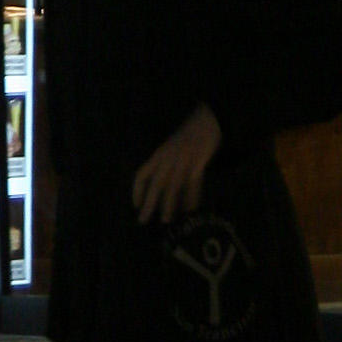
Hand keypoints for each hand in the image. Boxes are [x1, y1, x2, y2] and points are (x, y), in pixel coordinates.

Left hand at [132, 103, 221, 223]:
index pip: (141, 174)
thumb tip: (163, 190)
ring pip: (173, 185)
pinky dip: (191, 198)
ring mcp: (183, 159)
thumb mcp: (172, 149)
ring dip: (168, 204)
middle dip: (148, 203)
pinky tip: (191, 209)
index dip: (137, 191)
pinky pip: (193, 183)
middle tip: (142, 220)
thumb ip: (166, 166)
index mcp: (159, 154)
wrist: (207, 120)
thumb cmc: (189, 137)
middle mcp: (168, 157)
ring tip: (165, 220)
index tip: (135, 206)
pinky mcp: (198, 161)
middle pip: (155, 183)